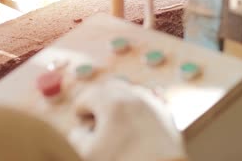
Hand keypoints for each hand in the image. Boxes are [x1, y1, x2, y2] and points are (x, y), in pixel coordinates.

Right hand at [68, 79, 184, 160]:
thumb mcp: (89, 153)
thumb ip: (77, 135)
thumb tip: (82, 128)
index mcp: (110, 102)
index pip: (84, 98)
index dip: (81, 115)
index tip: (87, 131)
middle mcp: (131, 94)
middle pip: (106, 88)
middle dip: (98, 104)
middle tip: (99, 125)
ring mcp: (150, 100)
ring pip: (127, 90)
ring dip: (118, 103)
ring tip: (118, 125)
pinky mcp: (164, 110)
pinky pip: (147, 98)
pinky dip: (137, 106)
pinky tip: (137, 123)